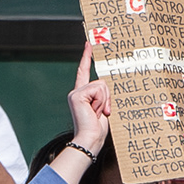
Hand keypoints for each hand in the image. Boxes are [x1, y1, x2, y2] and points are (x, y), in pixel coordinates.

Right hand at [62, 40, 112, 160]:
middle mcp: (77, 91)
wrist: (90, 139)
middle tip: (103, 113)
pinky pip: (98, 90)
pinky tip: (94, 112)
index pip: (84, 71)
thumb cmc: (97, 129)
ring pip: (101, 86)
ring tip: (98, 114)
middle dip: (107, 98)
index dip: (86, 57)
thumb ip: (103, 96)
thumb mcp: (103, 108)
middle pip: (102, 82)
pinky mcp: (77, 95)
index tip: (88, 44)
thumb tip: (107, 87)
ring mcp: (76, 92)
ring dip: (105, 101)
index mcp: (82, 94)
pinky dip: (101, 102)